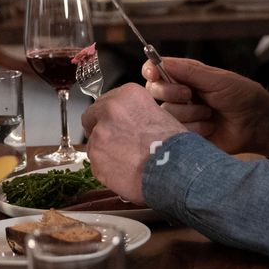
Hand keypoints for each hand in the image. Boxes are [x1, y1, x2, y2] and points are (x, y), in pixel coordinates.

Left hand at [81, 84, 182, 201]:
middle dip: (100, 129)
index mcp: (128, 95)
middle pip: (92, 118)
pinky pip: (96, 164)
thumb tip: (128, 123)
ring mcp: (100, 134)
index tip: (115, 124)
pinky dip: (106, 169)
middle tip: (115, 143)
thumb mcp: (161, 115)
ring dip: (104, 151)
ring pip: (93, 143)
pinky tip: (124, 172)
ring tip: (126, 162)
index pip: (105, 102)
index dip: (109, 116)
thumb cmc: (175, 147)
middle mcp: (110, 110)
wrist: (176, 170)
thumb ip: (137, 115)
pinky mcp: (96, 157)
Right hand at [141, 57, 268, 156]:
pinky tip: (210, 127)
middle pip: (154, 91)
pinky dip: (196, 128)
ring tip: (210, 113)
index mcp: (185, 76)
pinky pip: (177, 131)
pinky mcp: (186, 135)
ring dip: (190, 113)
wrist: (258, 125)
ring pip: (166, 113)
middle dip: (171, 92)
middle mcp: (180, 95)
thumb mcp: (218, 79)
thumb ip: (189, 71)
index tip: (154, 74)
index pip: (156, 71)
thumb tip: (161, 61)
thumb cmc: (242, 96)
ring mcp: (182, 116)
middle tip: (190, 94)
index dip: (150, 71)